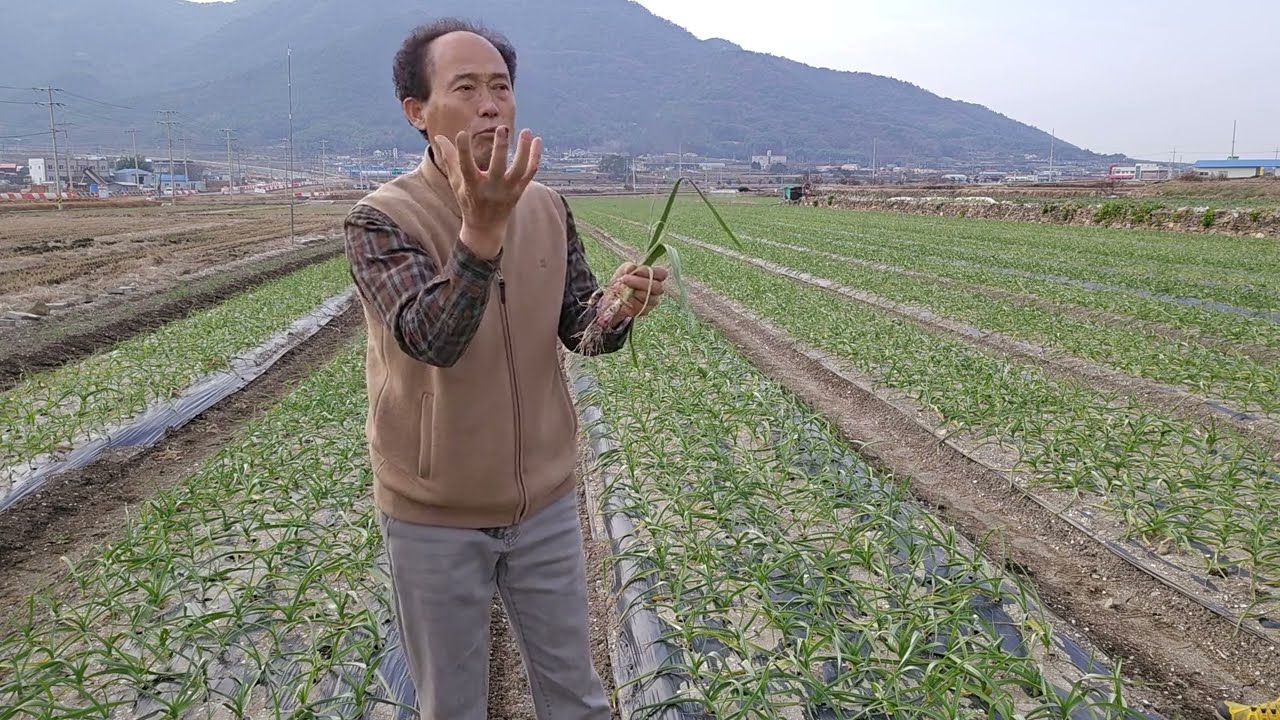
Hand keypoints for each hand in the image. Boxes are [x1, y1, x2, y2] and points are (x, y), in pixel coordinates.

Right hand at [432, 127, 542, 258]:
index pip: (466, 167)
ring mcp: (507, 190)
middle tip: (502, 128)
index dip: (463, 151)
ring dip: (524, 150)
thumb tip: (438, 137)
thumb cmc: (468, 200)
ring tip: (526, 131)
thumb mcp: (457, 181)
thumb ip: (450, 158)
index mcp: (472, 186)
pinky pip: (530, 173)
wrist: (486, 227)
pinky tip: (537, 141)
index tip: (462, 133)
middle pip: (497, 167)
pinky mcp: (519, 191)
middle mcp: (491, 188)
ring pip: (519, 169)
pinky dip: (535, 157)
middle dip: (500, 148)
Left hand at [608, 263, 668, 321]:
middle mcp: (656, 289)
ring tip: (621, 290)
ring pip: (647, 298)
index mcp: (655, 276)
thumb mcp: (625, 270)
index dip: (650, 272)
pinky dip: (628, 304)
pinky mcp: (644, 311)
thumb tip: (632, 268)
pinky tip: (622, 301)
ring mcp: (652, 301)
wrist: (615, 296)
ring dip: (632, 293)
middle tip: (624, 279)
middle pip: (657, 287)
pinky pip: (639, 308)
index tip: (637, 271)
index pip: (662, 274)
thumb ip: (629, 267)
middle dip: (639, 282)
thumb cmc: (624, 280)